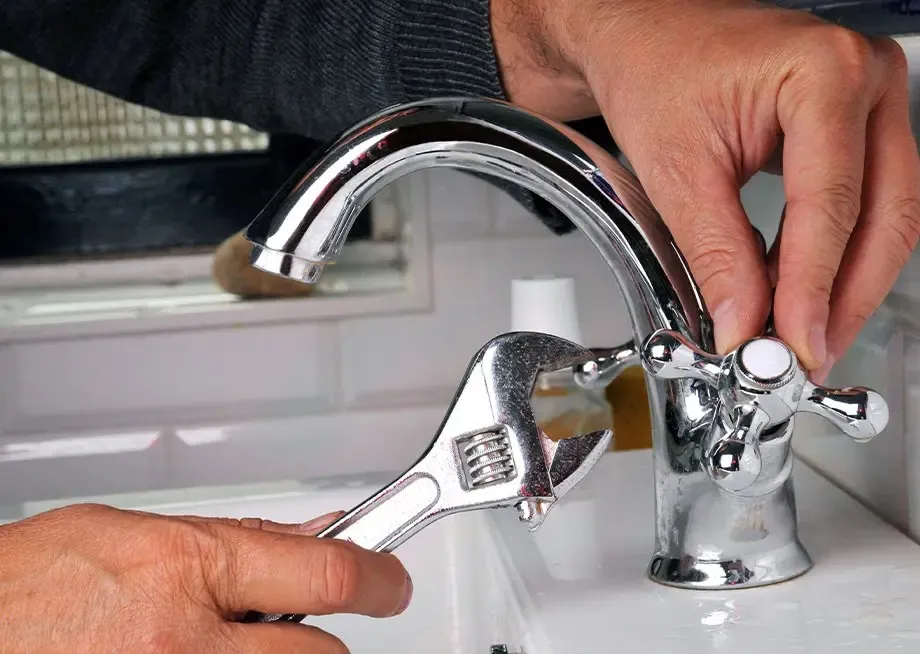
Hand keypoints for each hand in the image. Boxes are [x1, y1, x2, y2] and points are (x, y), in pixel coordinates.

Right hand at [0, 504, 411, 652]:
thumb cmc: (30, 584)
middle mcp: (182, 641)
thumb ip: (229, 541)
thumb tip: (305, 538)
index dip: (377, 577)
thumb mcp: (134, 533)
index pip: (323, 574)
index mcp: (182, 568)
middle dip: (320, 640)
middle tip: (293, 628)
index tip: (391, 583)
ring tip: (219, 643)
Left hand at [493, 0, 919, 380]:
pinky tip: (803, 293)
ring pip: (886, 213)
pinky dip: (835, 253)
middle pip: (884, 214)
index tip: (797, 344)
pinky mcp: (854, 122)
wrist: (641, 37)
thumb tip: (748, 325)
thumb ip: (719, 254)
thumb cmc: (653, 71)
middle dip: (846, 296)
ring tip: (805, 334)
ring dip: (847, 283)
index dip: (814, 289)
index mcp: (822, 74)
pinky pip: (865, 200)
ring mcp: (868, 98)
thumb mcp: (677, 171)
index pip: (831, 206)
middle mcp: (864, 78)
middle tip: (810, 352)